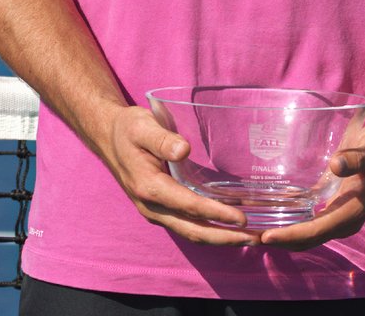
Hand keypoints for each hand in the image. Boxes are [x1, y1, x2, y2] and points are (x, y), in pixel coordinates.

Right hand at [97, 105, 261, 245]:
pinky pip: (187, 225)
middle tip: (256, 239)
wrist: (108, 137)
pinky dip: (209, 229)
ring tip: (249, 237)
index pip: (189, 206)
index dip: (216, 214)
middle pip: (193, 230)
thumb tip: (184, 150)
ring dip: (219, 238)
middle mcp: (152, 207)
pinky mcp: (161, 209)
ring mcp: (156, 211)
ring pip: (191, 232)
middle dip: (225, 238)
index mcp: (149, 188)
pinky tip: (227, 225)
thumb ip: (162, 139)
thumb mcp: (142, 126)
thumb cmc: (128, 129)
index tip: (241, 218)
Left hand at [258, 120, 364, 251]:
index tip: (266, 236)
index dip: (290, 235)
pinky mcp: (331, 207)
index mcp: (350, 213)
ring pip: (304, 234)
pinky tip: (267, 213)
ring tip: (250, 231)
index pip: (315, 231)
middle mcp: (342, 221)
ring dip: (280, 235)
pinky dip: (287, 222)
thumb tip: (335, 166)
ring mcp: (336, 216)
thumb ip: (355, 159)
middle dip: (278, 241)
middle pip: (305, 239)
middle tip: (247, 238)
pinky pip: (307, 221)